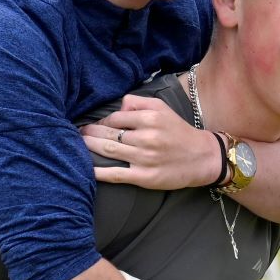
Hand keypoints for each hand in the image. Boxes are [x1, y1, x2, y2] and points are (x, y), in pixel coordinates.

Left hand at [79, 94, 222, 189]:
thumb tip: (116, 108)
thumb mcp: (162, 108)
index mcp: (151, 118)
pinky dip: (99, 172)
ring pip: (109, 150)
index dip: (102, 122)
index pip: (116, 118)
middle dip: (89, 133)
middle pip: (108, 134)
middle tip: (77, 133)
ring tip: (78, 144)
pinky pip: (116, 174)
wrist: (201, 158)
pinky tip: (86, 170)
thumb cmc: (178, 132)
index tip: (94, 125)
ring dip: (89, 147)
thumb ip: (138, 102)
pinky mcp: (144, 177)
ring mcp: (145, 159)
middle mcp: (147, 137)